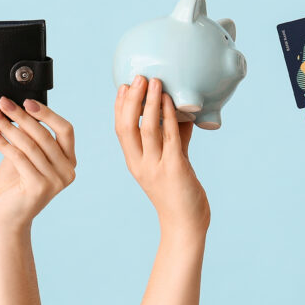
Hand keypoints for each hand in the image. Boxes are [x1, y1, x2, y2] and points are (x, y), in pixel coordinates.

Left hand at [0, 97, 75, 231]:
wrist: (9, 218)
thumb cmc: (17, 185)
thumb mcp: (26, 157)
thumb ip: (29, 138)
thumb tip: (18, 110)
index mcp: (70, 161)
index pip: (65, 130)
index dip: (47, 114)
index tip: (27, 102)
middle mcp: (67, 171)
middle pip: (45, 135)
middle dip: (21, 116)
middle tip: (3, 103)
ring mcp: (55, 181)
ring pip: (30, 145)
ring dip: (8, 126)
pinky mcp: (39, 188)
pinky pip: (19, 158)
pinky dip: (3, 142)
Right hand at [115, 76, 208, 233]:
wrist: (185, 225)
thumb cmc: (178, 193)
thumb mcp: (170, 162)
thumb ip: (173, 138)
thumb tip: (181, 111)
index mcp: (134, 162)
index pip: (120, 130)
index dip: (119, 106)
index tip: (122, 86)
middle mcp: (140, 164)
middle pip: (127, 126)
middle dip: (131, 99)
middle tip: (138, 78)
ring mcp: (155, 167)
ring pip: (147, 128)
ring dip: (151, 102)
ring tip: (155, 82)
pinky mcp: (174, 169)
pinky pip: (170, 137)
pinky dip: (169, 116)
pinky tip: (171, 102)